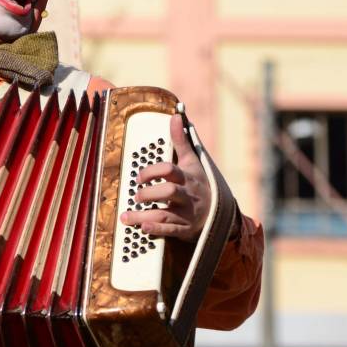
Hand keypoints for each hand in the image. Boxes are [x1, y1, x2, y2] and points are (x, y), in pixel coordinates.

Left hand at [120, 114, 209, 241]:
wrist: (220, 214)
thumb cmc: (200, 183)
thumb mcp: (193, 162)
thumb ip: (181, 141)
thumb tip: (175, 115)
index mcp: (188, 177)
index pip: (169, 170)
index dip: (151, 172)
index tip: (139, 177)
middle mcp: (188, 195)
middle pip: (168, 191)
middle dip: (148, 193)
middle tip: (136, 196)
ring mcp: (187, 214)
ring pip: (165, 214)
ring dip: (143, 216)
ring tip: (126, 217)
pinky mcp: (186, 230)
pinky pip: (171, 231)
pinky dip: (156, 229)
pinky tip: (142, 227)